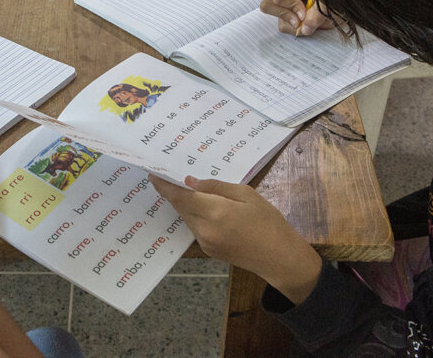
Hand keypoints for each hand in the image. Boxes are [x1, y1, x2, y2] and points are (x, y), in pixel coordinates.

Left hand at [149, 175, 322, 303]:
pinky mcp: (208, 250)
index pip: (181, 197)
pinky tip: (202, 207)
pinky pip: (195, 228)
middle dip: (173, 193)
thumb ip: (216, 187)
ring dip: (185, 204)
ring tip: (185, 189)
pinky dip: (194, 215)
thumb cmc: (268, 222)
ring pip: (187, 218)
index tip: (153, 175)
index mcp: (215, 212)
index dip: (165, 186)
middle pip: (181, 207)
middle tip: (167, 176)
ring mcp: (205, 242)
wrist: (279, 257)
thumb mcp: (247, 195)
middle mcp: (205, 229)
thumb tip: (190, 182)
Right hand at [259, 0, 333, 36]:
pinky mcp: (289, 19)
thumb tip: (303, 29)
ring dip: (296, 26)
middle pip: (267, 6)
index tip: (305, 14)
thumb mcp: (330, 4)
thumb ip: (317, 14)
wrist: (345, 9)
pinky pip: (285, 28)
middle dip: (286, 16)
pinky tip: (309, 24)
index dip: (292, 8)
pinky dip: (298, 30)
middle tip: (301, 20)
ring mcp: (286, 7)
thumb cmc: (339, 0)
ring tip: (312, 22)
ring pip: (279, 21)